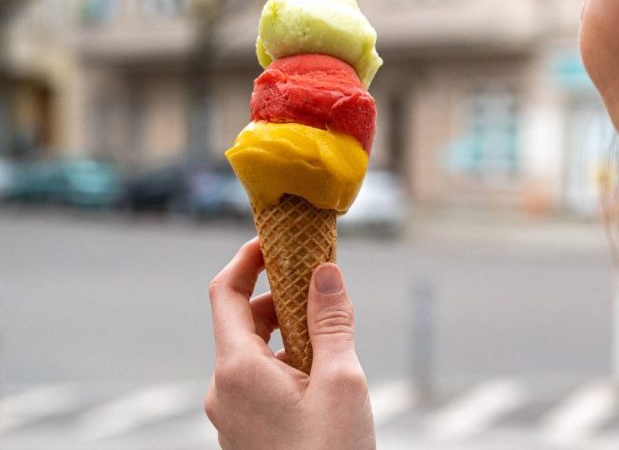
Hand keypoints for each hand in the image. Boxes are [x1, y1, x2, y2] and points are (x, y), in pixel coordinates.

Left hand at [205, 238, 375, 449]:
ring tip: (331, 341)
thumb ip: (331, 322)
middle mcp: (224, 389)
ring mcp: (231, 414)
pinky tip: (321, 376)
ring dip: (287, 333)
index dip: (247, 259)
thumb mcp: (341, 383)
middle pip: (243, 321)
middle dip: (281, 298)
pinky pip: (258, 381)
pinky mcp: (245, 432)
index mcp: (237, 370)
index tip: (276, 241)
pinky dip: (285, 362)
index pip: (225, 293)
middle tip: (322, 290)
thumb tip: (326, 271)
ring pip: (253, 353)